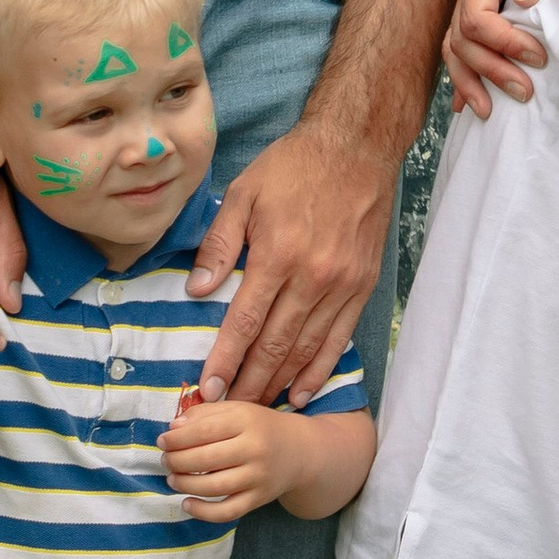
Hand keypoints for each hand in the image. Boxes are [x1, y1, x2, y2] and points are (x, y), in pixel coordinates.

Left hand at [160, 397, 302, 522]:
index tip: (162, 441)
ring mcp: (258, 477)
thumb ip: (205, 414)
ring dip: (185, 485)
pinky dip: (203, 512)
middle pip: (206, 459)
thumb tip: (173, 428)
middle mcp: (255, 449)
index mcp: (246, 421)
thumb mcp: (237, 410)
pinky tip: (187, 504)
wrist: (300, 451)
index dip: (177, 438)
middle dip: (177, 461)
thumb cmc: (260, 427)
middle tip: (165, 460)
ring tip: (172, 479)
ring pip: (214, 487)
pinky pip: (228, 512)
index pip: (204, 430)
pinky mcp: (259, 499)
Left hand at [185, 122, 392, 406]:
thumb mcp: (244, 192)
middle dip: (249, 383)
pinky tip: (303, 392)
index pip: (244, 322)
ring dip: (280, 383)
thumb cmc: (294, 166)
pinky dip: (320, 369)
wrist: (357, 148)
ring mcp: (341, 285)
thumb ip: (219, 244)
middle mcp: (312, 276)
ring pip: (307, 348)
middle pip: (275, 345)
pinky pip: (339, 339)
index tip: (207, 389)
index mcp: (278, 254)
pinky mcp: (362, 287)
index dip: (225, 360)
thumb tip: (197, 291)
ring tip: (258, 409)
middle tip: (227, 411)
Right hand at [443, 0, 558, 115]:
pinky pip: (466, 38)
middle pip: (462, 42)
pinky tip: (470, 96)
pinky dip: (466, 69)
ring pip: (458, 46)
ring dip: (474, 79)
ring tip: (493, 109)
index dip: (504, 43)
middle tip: (525, 92)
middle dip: (490, 71)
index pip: (476, 20)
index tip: (537, 55)